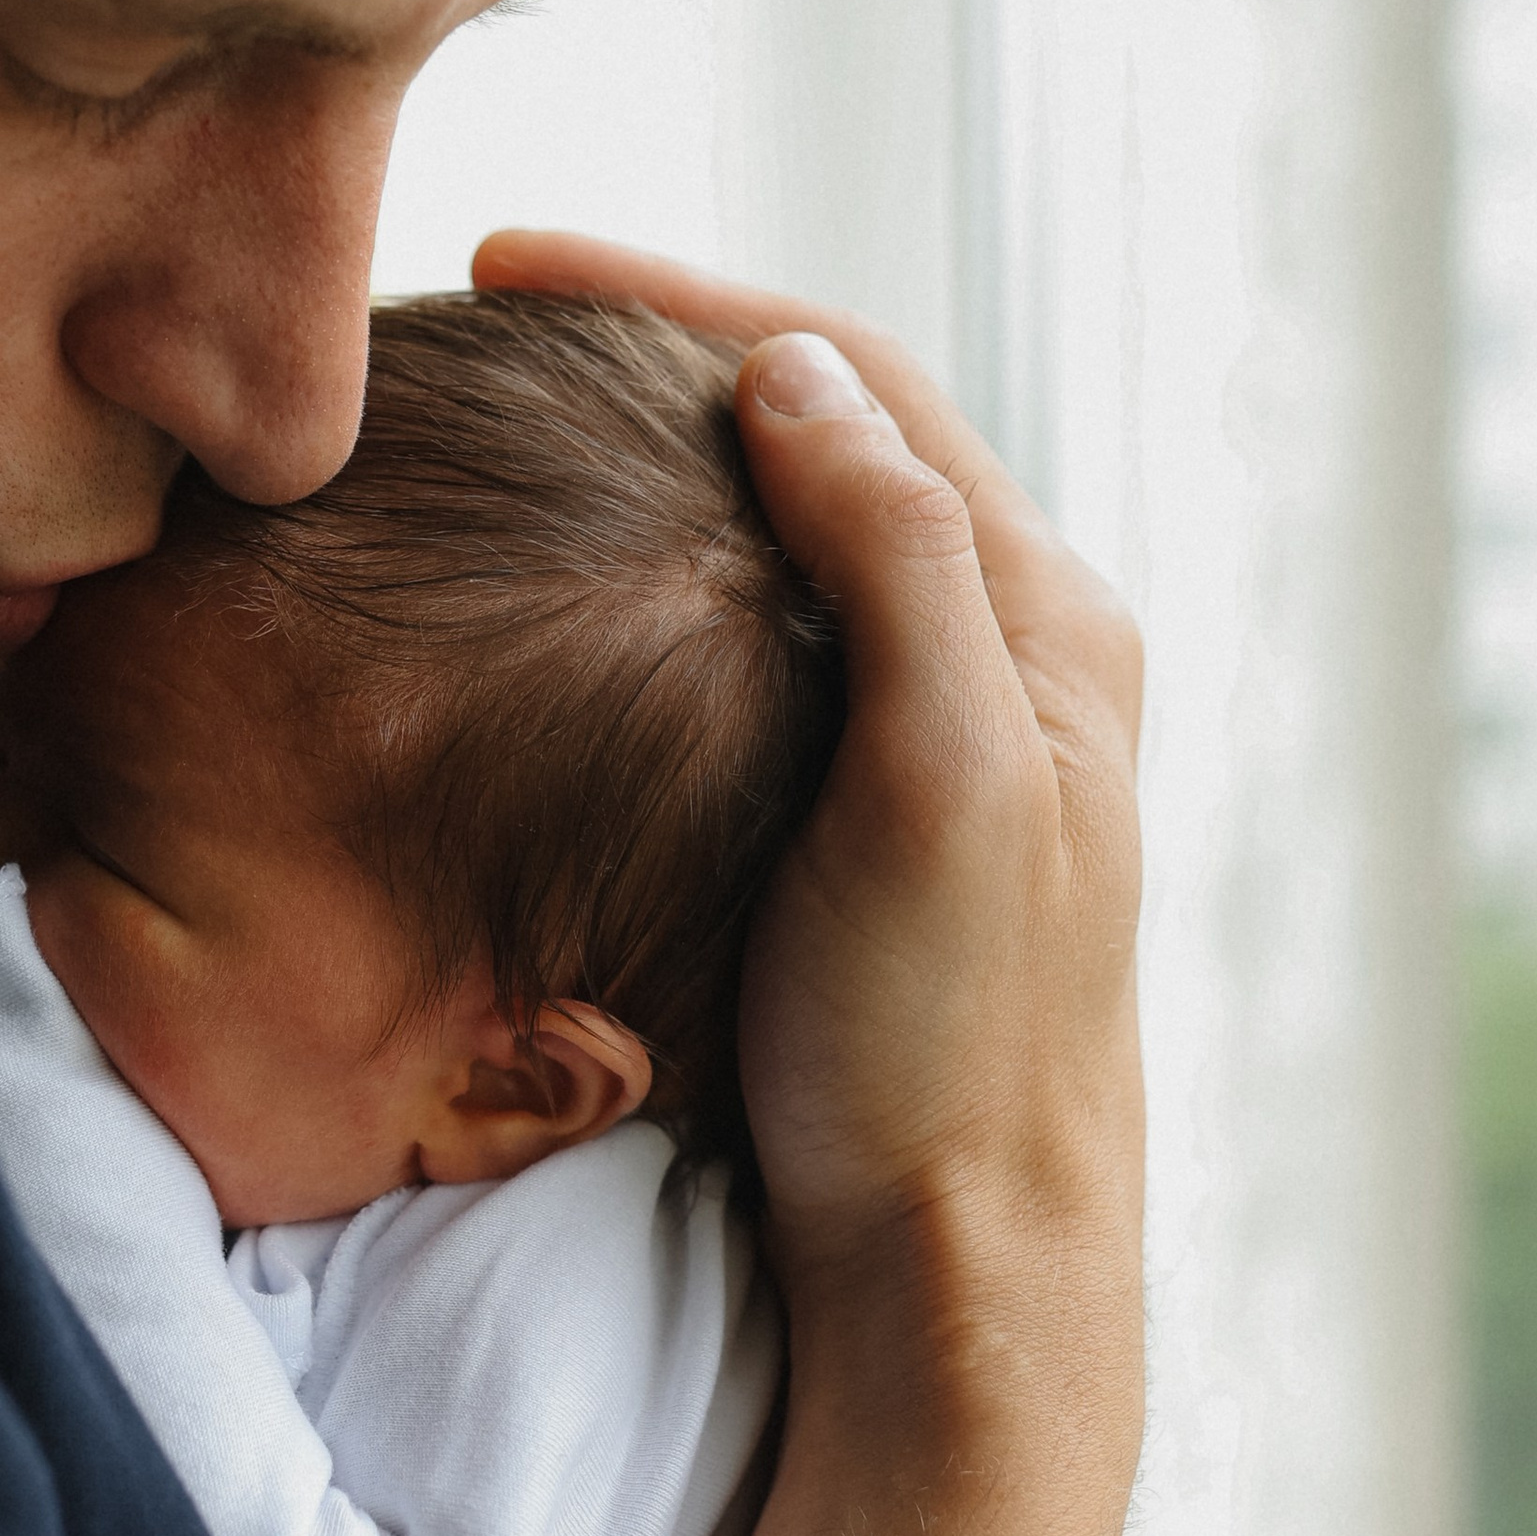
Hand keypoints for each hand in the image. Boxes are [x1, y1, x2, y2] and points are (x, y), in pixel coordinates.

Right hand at [474, 231, 1143, 1410]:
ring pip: (796, 538)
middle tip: (494, 323)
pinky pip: (773, 641)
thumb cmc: (946, 1044)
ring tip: (520, 424)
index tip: (511, 266)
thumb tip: (786, 370)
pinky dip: (668, 577)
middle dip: (661, 355)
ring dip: (663, 461)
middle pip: (829, 436)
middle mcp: (1008, 659)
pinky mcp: (876, 828)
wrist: (957, 1269)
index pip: (853, 377)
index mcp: (1042, 620)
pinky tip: (582, 603)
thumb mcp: (937, 785)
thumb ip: (896, 562)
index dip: (681, 298)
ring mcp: (943, 743)